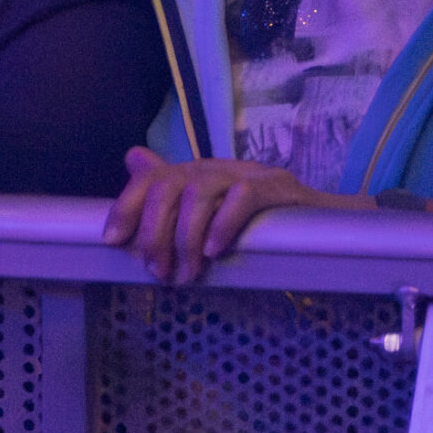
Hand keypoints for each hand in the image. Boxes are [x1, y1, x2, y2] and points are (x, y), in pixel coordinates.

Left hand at [100, 146, 354, 282]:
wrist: (320, 219)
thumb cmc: (257, 220)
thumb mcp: (209, 208)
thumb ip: (171, 191)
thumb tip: (132, 159)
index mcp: (195, 172)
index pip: (151, 178)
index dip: (126, 206)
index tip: (111, 241)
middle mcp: (216, 167)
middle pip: (169, 187)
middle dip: (156, 233)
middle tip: (159, 272)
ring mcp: (247, 174)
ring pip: (200, 193)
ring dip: (186, 238)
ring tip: (187, 273)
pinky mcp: (276, 187)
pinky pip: (243, 198)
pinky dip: (223, 225)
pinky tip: (215, 251)